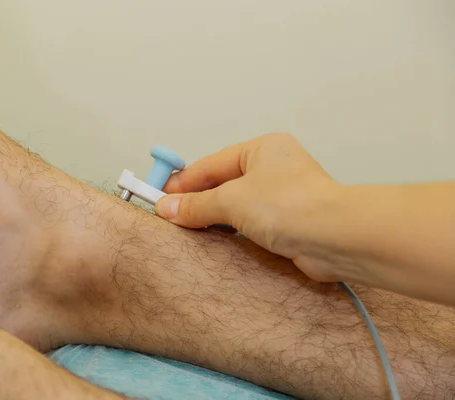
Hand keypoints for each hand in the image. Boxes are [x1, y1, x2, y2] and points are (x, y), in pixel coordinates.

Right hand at [156, 133, 340, 280]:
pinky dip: (230, 231)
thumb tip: (166, 208)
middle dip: (196, 200)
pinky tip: (214, 241)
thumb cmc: (291, 205)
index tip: (159, 196)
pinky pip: (249, 224)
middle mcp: (273, 169)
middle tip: (168, 215)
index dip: (184, 181)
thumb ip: (197, 205)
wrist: (335, 238)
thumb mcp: (232, 200)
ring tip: (186, 229)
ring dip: (213, 218)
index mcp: (262, 149)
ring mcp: (281, 196)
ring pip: (236, 205)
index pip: (212, 164)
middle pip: (223, 184)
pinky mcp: (287, 223)